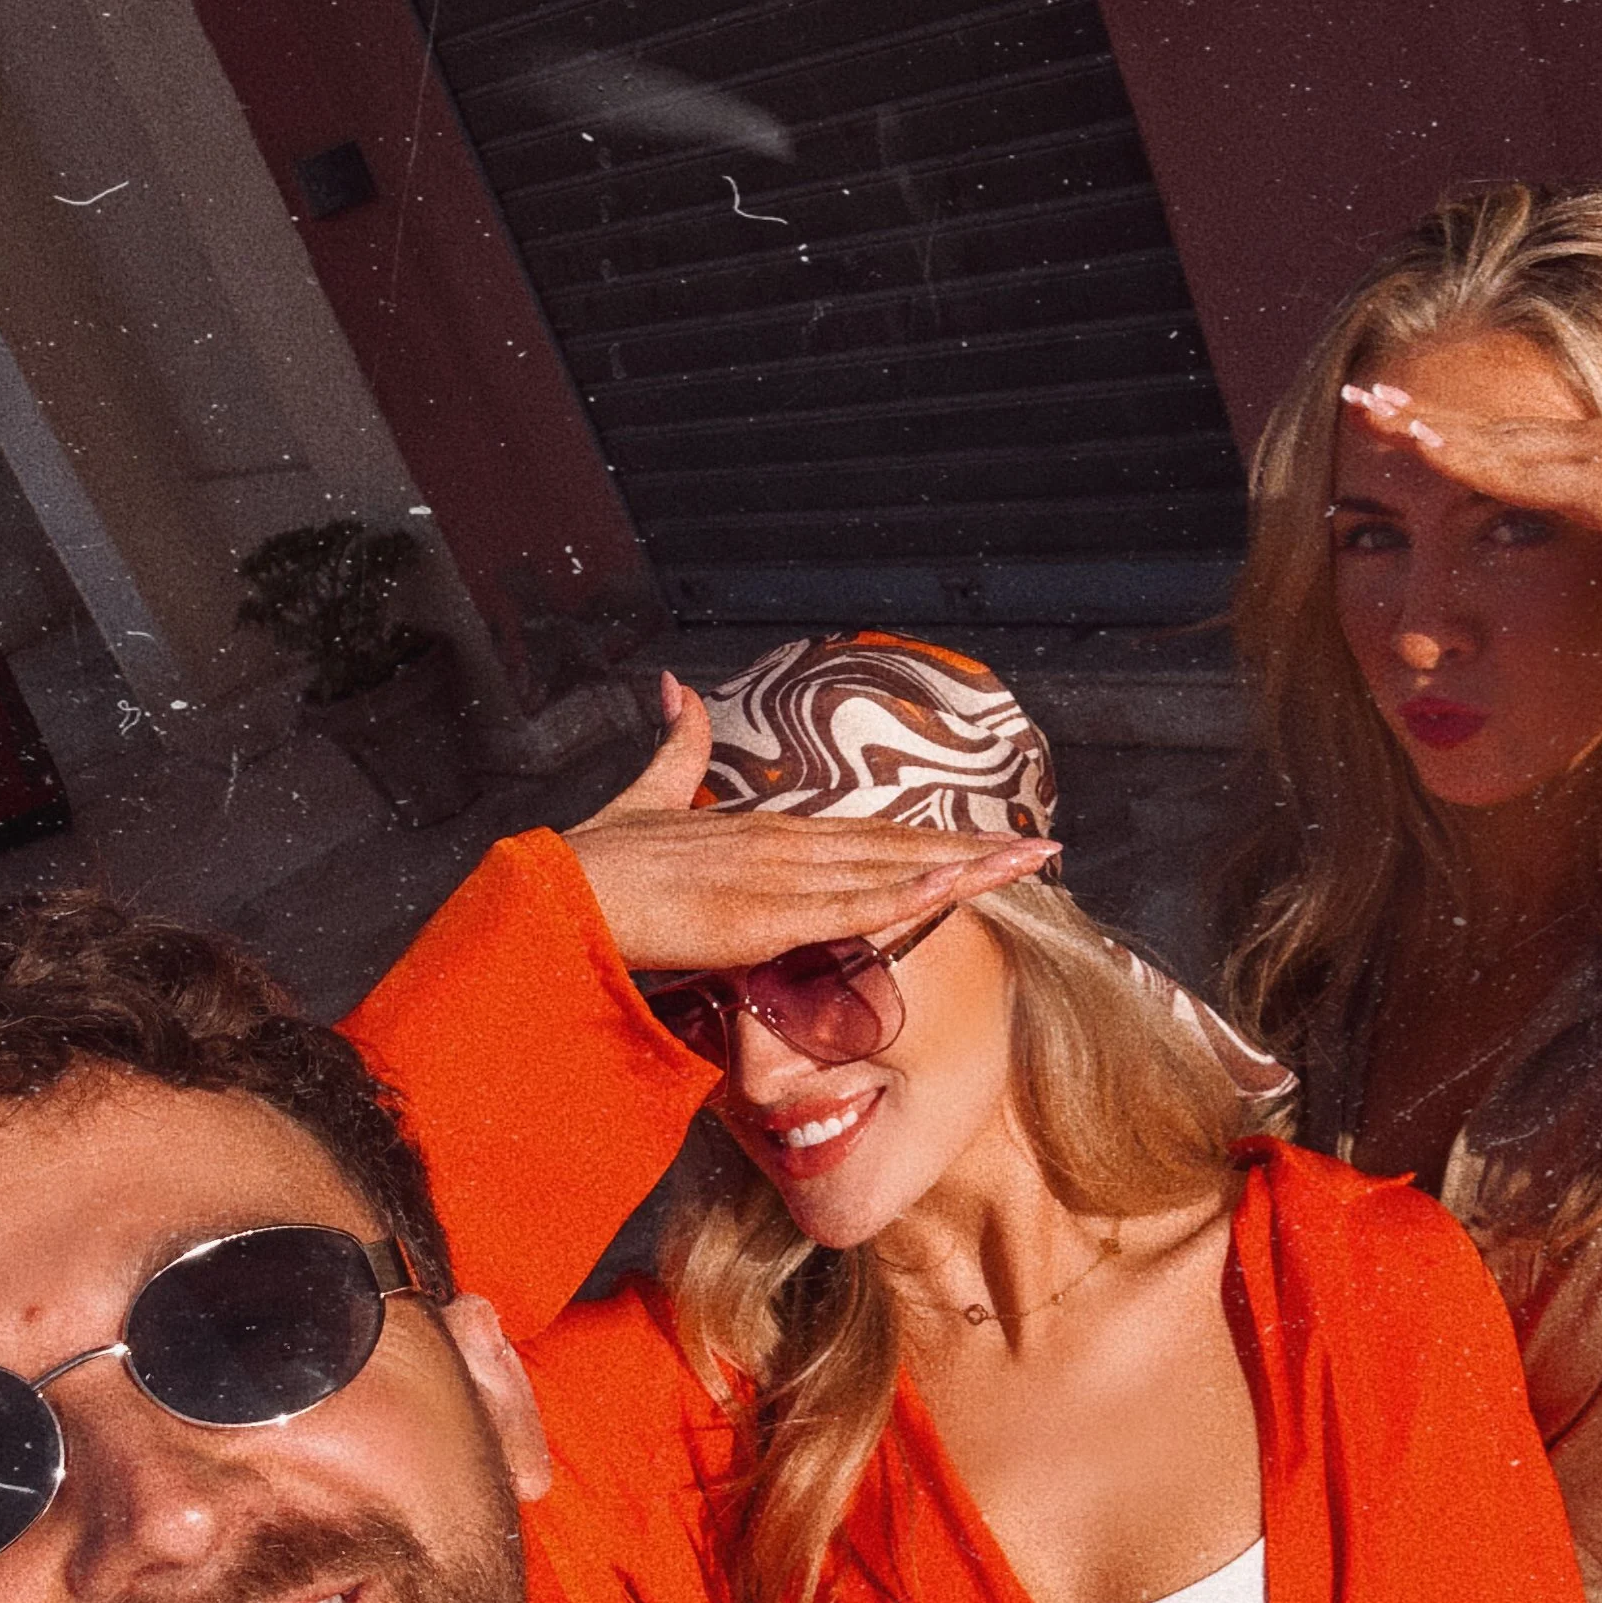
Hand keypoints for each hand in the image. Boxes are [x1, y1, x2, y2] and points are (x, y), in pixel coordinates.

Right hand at [564, 674, 1057, 972]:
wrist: (559, 890)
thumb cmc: (598, 863)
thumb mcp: (645, 799)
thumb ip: (673, 748)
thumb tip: (676, 688)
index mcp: (766, 831)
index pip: (868, 835)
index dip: (931, 838)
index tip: (987, 842)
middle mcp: (784, 844)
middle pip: (897, 845)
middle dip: (974, 850)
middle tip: (1042, 850)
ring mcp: (779, 876)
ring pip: (890, 868)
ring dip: (964, 868)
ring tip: (1029, 863)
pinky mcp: (766, 914)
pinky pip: (851, 906)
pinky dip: (907, 896)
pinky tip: (955, 887)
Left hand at [1339, 373, 1601, 570]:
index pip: (1510, 443)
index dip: (1451, 429)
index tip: (1393, 420)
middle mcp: (1598, 449)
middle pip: (1489, 431)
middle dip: (1420, 414)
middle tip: (1354, 396)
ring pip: (1495, 441)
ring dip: (1427, 425)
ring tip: (1366, 407)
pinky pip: (1523, 474)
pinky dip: (1469, 457)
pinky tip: (1420, 445)